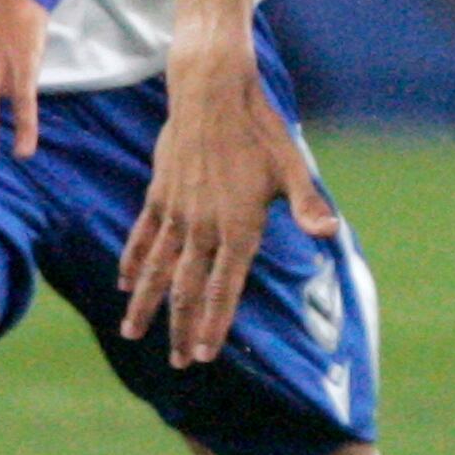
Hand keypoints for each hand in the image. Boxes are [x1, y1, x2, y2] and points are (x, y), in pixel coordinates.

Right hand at [117, 53, 337, 365]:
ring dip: (146, 303)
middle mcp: (203, 226)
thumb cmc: (260, 128)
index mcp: (238, 226)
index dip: (213, 324)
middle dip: (181, 329)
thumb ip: (307, 205)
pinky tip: (124, 283)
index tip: (203, 355)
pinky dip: (133, 261)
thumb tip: (331, 234)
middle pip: (188, 289)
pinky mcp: (159, 194)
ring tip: (132, 332)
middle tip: (177, 362)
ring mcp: (176, 212)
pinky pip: (143, 236)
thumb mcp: (291, 167)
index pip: (224, 288)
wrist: (212, 91)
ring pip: (158, 268)